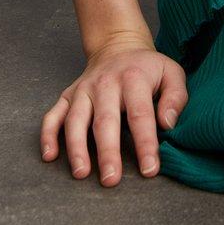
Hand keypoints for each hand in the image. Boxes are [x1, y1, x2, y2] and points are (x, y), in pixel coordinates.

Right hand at [39, 31, 187, 185]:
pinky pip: (53, 115)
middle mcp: (105, 84)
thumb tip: (167, 124)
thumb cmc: (147, 68)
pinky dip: (48, 135)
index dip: (145, 143)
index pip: (140, 115)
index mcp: (133, 79)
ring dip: (76, 146)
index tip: (149, 169)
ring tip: (81, 172)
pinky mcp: (68, 95)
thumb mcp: (171, 73)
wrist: (118, 45)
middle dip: (107, 151)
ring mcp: (83, 89)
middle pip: (105, 120)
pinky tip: (50, 156)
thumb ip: (175, 98)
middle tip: (111, 179)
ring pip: (75, 119)